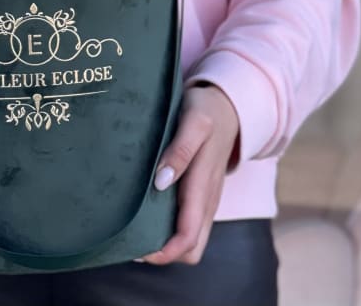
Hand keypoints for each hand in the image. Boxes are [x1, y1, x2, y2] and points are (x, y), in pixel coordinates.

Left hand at [140, 82, 240, 265]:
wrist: (228, 106)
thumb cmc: (207, 111)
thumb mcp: (194, 122)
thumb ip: (180, 151)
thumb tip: (160, 182)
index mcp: (204, 187)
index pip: (188, 238)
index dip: (164, 252)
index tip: (137, 247)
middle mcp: (207, 201)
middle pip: (191, 249)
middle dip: (163, 253)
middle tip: (132, 240)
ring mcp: (206, 200)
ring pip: (190, 240)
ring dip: (165, 242)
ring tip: (134, 228)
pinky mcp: (201, 195)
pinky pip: (188, 224)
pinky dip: (169, 228)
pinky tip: (146, 213)